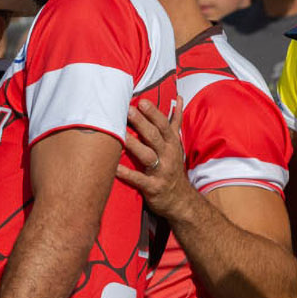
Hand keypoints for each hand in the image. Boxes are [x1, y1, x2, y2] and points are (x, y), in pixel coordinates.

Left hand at [114, 99, 190, 217]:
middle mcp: (168, 155)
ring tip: (120, 134)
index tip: (141, 101)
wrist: (181, 199)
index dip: (153, 113)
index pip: (164, 125)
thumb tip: (178, 98)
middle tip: (128, 110)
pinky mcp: (153, 187)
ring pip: (147, 155)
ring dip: (134, 145)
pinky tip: (114, 167)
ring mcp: (161, 171)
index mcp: (172, 143)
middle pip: (154, 137)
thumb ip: (175, 121)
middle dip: (142, 123)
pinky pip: (139, 180)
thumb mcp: (177, 143)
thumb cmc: (173, 167)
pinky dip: (127, 174)